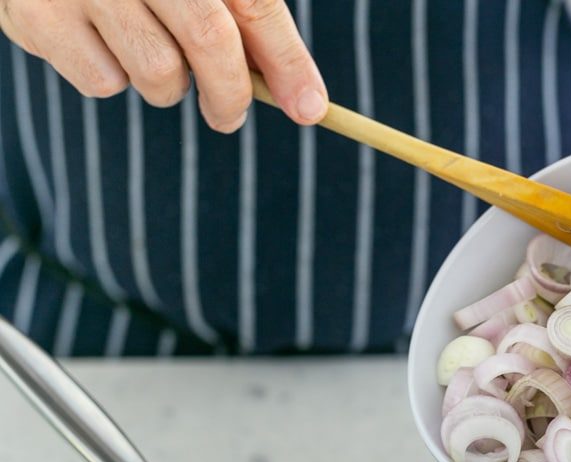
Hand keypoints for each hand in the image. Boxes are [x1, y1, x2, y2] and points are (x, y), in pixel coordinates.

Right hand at [0, 0, 327, 132]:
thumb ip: (240, 16)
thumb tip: (303, 100)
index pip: (252, 2)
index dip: (287, 61)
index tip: (311, 109)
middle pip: (210, 39)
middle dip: (231, 95)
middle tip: (228, 118)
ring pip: (158, 75)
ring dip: (166, 85)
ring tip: (145, 50)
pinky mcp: (36, 15)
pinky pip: (103, 84)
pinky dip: (109, 78)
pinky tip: (93, 38)